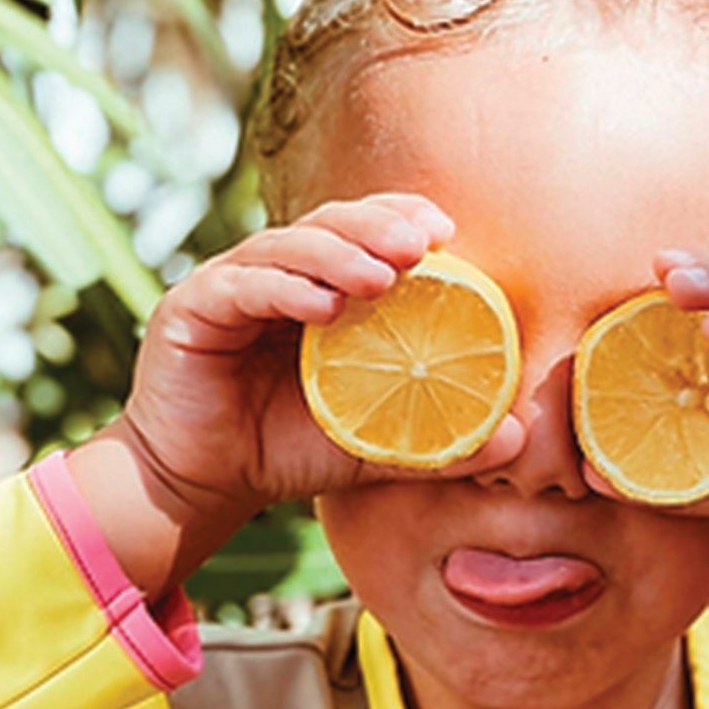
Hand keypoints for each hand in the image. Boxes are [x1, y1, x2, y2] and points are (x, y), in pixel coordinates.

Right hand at [70, 192, 523, 596]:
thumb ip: (438, 438)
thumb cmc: (285, 453)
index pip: (360, 236)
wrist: (202, 486)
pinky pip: (241, 287)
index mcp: (317, 290)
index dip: (398, 221)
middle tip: (422, 241)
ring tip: (382, 274)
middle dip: (376, 227)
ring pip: (286, 249)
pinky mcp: (189, 310)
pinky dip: (283, 288)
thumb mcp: (373, 445)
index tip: (446, 230)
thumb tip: (518, 439)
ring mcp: (228, 286)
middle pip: (326, 228)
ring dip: (336, 255)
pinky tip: (322, 305)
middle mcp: (272, 275)